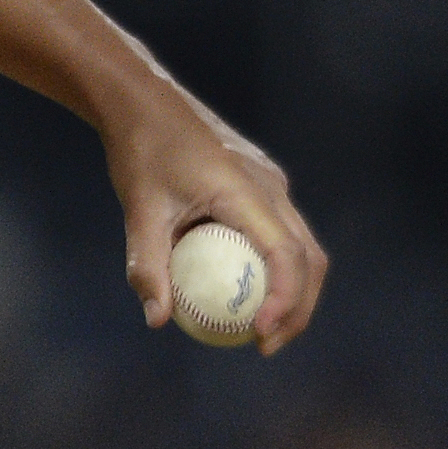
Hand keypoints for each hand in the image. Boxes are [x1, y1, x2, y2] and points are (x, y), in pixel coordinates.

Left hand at [105, 88, 326, 354]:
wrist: (144, 102)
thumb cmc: (139, 152)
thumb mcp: (138, 210)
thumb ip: (147, 265)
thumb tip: (156, 320)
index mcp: (247, 191)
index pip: (286, 255)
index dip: (285, 300)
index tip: (260, 335)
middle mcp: (271, 187)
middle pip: (309, 257)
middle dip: (299, 308)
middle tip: (265, 346)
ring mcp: (271, 184)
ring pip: (302, 246)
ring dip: (292, 290)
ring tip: (261, 330)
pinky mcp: (262, 184)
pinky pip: (280, 232)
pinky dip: (275, 267)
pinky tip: (242, 293)